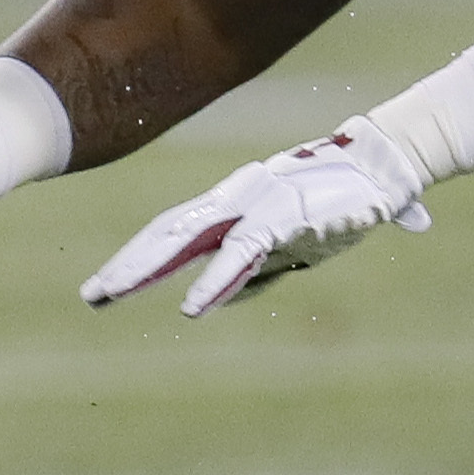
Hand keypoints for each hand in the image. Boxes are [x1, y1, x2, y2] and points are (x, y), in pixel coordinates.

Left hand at [80, 118, 429, 317]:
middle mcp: (233, 202)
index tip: (107, 282)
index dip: (139, 256)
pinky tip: (192, 308)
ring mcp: (254, 207)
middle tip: (92, 295)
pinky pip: (242, 256)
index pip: (172, 232)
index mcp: (232, 205)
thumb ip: (260, 268)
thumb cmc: (339, 202)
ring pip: (189, 240)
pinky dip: (216, 282)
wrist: (381, 166)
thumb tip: (226, 297)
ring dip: (150, 268)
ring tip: (113, 292)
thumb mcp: (292, 245)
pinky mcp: (283, 220)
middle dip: (128, 266)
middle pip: (167, 236)